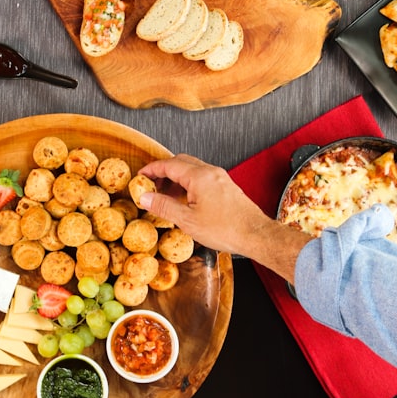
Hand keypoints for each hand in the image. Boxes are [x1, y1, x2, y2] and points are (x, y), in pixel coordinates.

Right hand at [137, 155, 267, 254]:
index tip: (141, 175)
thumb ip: (164, 206)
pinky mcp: (226, 187)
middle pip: (181, 162)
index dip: (152, 169)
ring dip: (176, 178)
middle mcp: (211, 172)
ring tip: (166, 195)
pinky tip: (185, 200)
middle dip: (163, 171)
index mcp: (199, 176)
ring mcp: (220, 179)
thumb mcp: (188, 220)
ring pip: (192, 170)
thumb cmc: (226, 229)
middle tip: (151, 184)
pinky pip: (202, 178)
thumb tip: (146, 197)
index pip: (169, 165)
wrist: (256, 235)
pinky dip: (189, 184)